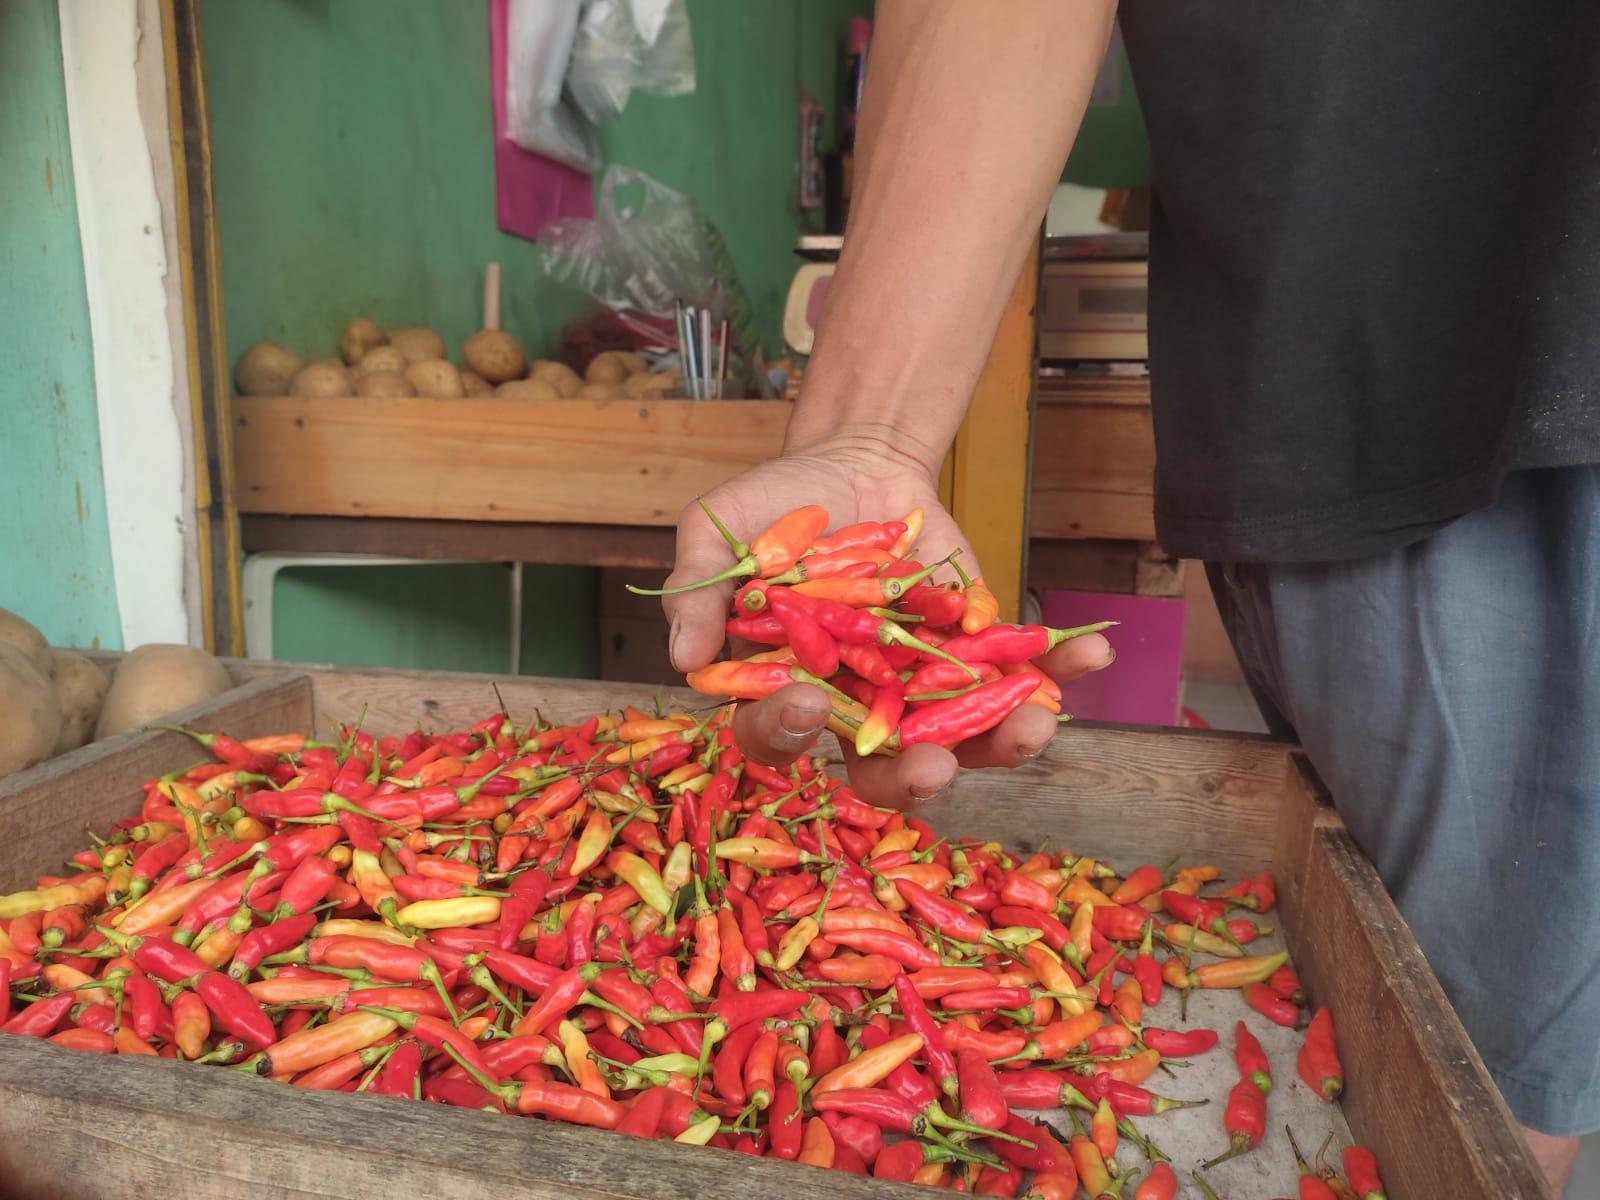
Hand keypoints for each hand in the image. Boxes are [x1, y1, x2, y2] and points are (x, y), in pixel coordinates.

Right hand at [663, 436, 1113, 807]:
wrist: (859, 465)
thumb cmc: (777, 506)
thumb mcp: (719, 529)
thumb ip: (698, 590)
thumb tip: (684, 661)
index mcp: (786, 692)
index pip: (777, 738)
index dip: (784, 733)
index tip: (799, 700)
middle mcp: (858, 708)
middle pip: (879, 769)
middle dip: (909, 777)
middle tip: (932, 768)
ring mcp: (925, 690)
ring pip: (963, 743)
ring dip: (1002, 743)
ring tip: (1035, 724)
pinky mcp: (981, 658)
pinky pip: (1023, 681)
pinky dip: (1059, 674)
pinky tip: (1090, 655)